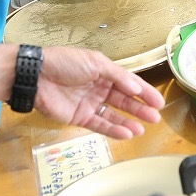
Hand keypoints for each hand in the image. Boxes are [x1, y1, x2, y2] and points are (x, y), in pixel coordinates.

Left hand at [33, 46, 165, 139]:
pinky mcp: (79, 117)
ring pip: (114, 115)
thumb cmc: (64, 63)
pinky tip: (126, 133)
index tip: (159, 102)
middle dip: (140, 109)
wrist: (37, 76)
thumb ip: (118, 76)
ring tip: (143, 129)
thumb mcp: (96, 63)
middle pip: (124, 100)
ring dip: (129, 122)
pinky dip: (113, 130)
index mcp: (104, 72)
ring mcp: (89, 103)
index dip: (145, 93)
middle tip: (155, 118)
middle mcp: (99, 88)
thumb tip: (137, 88)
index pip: (129, 83)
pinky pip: (99, 125)